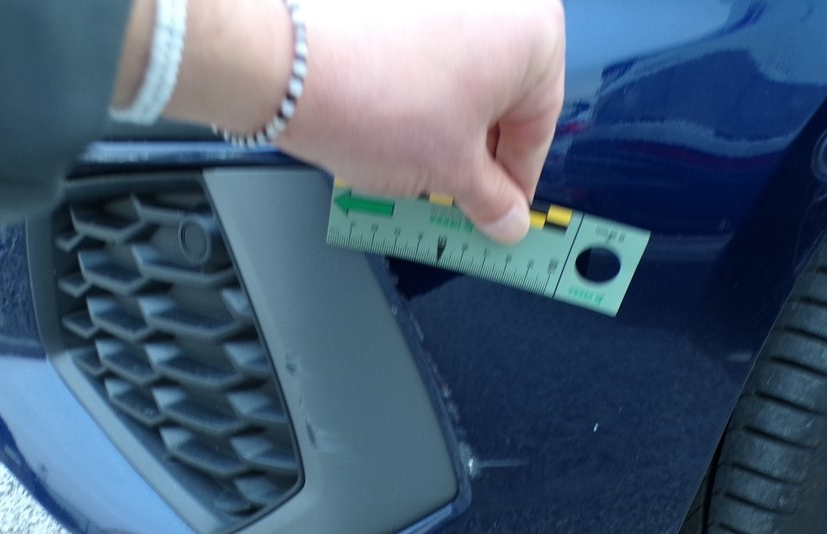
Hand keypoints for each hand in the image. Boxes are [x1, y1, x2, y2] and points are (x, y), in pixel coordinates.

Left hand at [277, 0, 565, 243]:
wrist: (287, 65)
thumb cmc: (373, 98)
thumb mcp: (450, 171)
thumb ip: (492, 202)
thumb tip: (508, 219)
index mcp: (534, 31)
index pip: (538, 129)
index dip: (515, 184)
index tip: (501, 213)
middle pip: (504, 99)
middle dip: (479, 154)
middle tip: (458, 196)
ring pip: (467, 78)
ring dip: (451, 127)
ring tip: (419, 164)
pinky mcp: (406, 0)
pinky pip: (431, 54)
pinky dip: (424, 93)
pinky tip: (399, 127)